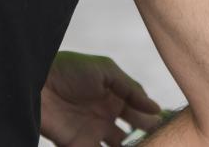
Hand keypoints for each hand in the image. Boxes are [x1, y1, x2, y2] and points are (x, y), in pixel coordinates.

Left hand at [41, 52, 161, 146]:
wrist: (38, 83)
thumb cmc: (71, 70)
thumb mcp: (107, 71)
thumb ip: (132, 90)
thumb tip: (156, 108)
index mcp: (115, 95)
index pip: (141, 110)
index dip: (154, 118)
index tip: (170, 124)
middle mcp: (108, 115)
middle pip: (134, 131)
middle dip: (149, 136)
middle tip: (164, 140)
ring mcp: (95, 132)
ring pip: (121, 146)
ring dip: (134, 146)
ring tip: (152, 145)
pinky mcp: (81, 145)